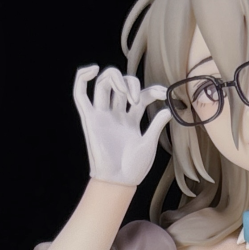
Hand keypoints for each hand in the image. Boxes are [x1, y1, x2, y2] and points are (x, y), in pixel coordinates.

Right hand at [73, 65, 170, 186]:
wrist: (120, 180)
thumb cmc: (134, 167)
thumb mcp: (150, 143)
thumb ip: (157, 124)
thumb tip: (168, 108)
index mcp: (131, 119)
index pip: (141, 94)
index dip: (153, 90)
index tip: (164, 94)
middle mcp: (116, 114)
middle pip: (120, 83)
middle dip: (131, 82)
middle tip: (136, 99)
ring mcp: (102, 115)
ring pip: (103, 83)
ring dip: (114, 79)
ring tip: (124, 93)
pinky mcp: (89, 119)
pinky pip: (80, 94)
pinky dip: (82, 77)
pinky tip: (92, 69)